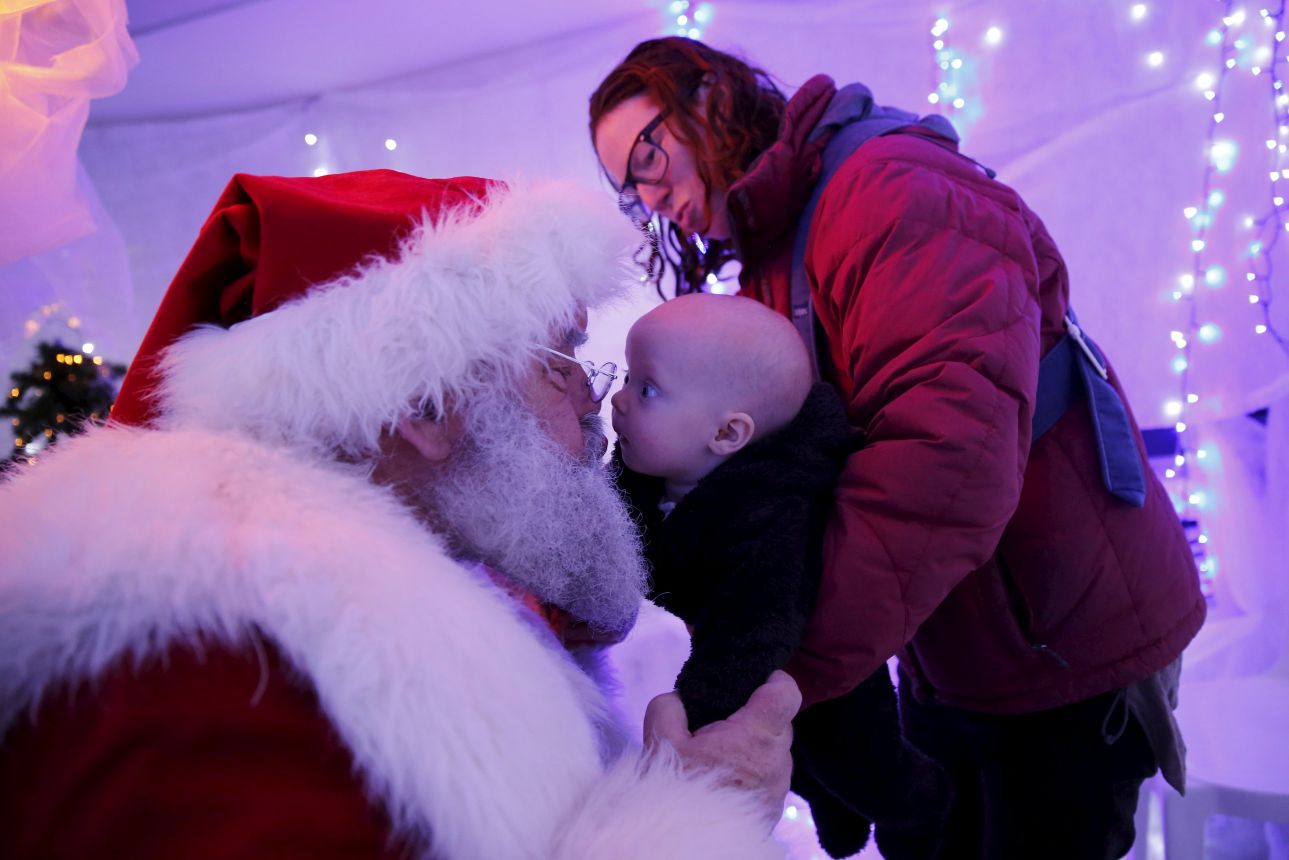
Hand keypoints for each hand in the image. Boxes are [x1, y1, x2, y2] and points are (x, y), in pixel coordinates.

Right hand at [643, 670, 800, 828]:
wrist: (686, 846)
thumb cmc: (679, 792)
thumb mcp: (661, 741)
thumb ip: (669, 706)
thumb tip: (679, 697)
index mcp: (756, 737)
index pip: (787, 692)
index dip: (773, 678)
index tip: (753, 679)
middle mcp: (779, 759)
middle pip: (779, 720)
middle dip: (754, 715)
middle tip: (720, 721)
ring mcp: (780, 786)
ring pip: (774, 749)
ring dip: (753, 745)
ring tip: (720, 754)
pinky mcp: (775, 806)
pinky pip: (770, 774)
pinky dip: (753, 769)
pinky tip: (726, 777)